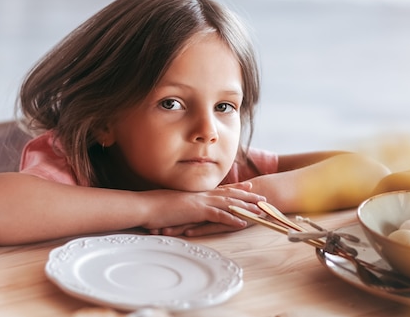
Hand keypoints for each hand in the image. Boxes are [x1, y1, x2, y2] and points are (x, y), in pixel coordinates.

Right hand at [142, 181, 264, 235]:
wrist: (146, 206)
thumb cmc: (155, 206)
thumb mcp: (173, 203)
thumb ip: (183, 204)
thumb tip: (186, 207)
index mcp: (197, 193)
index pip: (221, 189)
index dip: (236, 188)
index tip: (249, 186)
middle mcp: (202, 195)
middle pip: (230, 195)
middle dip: (248, 197)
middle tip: (264, 198)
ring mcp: (201, 202)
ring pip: (229, 204)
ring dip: (246, 208)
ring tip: (261, 212)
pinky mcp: (198, 211)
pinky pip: (219, 216)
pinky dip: (232, 219)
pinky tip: (243, 223)